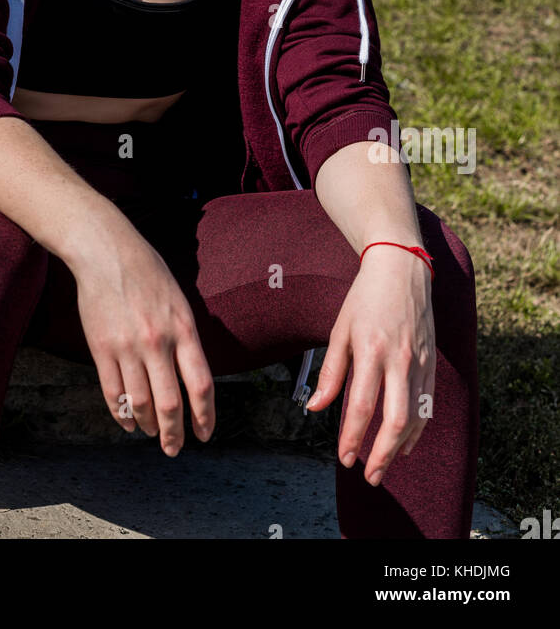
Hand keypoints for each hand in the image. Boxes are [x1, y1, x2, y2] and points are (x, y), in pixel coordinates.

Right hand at [72, 227, 215, 456]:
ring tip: (151, 433)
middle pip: (170, 403)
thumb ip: (186, 338)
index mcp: (183, 328)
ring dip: (147, 425)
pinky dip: (121, 414)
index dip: (205, 416)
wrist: (105, 251)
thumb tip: (191, 378)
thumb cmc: (147, 272)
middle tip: (174, 448)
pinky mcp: (101, 348)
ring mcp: (127, 346)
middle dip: (174, 433)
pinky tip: (127, 423)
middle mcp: (157, 341)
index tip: (204, 434)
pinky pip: (112, 392)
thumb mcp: (179, 301)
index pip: (201, 385)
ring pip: (140, 403)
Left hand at [305, 246, 434, 484]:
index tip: (344, 458)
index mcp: (371, 350)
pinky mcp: (431, 363)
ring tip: (384, 466)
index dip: (352, 437)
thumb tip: (315, 408)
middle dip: (382, 455)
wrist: (402, 268)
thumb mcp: (340, 329)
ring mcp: (419, 362)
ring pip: (416, 418)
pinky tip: (405, 444)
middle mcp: (399, 360)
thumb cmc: (365, 298)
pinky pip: (428, 405)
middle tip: (370, 477)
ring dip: (400, 448)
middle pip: (396, 420)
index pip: (362, 406)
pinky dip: (418, 429)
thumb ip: (331, 372)